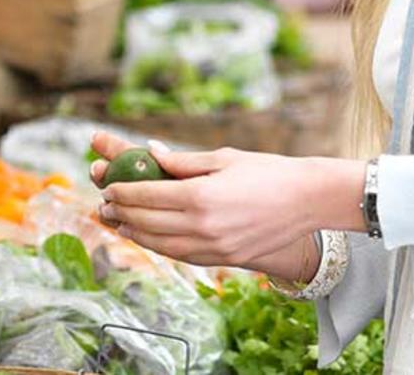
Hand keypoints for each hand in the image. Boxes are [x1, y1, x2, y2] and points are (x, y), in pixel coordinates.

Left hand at [89, 132, 365, 271]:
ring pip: (161, 245)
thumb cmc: (268, 171)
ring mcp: (214, 247)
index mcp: (200, 196)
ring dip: (136, 234)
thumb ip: (183, 161)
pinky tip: (150, 237)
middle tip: (104, 206)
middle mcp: (203, 226)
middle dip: (121, 213)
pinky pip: (183, 256)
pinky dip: (160, 246)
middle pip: (148, 222)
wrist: (309, 201)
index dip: (122, 192)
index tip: (108, 187)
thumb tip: (150, 153)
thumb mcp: (223, 158)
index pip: (147, 196)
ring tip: (120, 223)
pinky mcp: (225, 260)